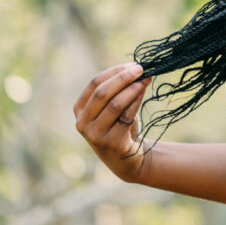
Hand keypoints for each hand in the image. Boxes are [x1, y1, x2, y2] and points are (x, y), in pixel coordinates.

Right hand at [74, 62, 152, 182]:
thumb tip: (135, 68)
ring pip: (115, 104)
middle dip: (123, 78)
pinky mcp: (112, 143)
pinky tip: (144, 92)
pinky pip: (126, 116)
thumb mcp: (112, 108)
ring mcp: (95, 135)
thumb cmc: (119, 128)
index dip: (114, 72)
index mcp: (79, 110)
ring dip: (132, 88)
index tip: (132, 64)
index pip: (94, 84)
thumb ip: (117, 91)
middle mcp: (82, 123)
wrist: (127, 160)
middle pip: (102, 93)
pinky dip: (136, 101)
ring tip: (146, 79)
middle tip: (141, 69)